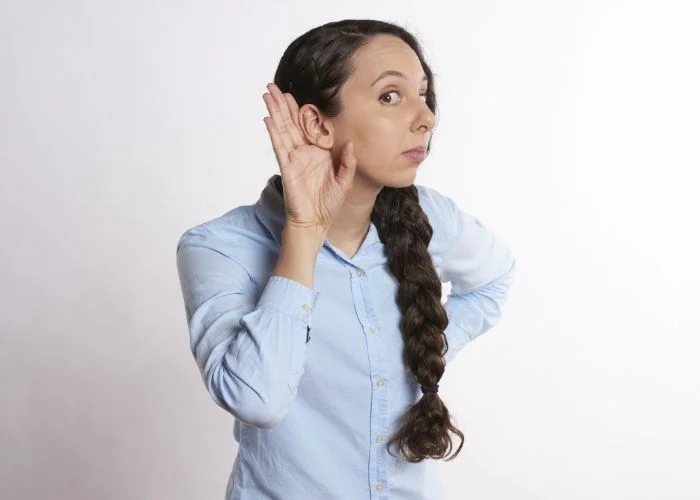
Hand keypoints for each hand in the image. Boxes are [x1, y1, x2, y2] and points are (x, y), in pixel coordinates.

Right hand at [262, 82, 356, 230]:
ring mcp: (294, 158)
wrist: (316, 222)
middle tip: (273, 86)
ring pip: (282, 129)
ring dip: (275, 111)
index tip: (295, 94)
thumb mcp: (345, 181)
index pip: (308, 126)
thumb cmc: (329, 204)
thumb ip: (348, 162)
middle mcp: (304, 152)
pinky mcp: (287, 167)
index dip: (301, 110)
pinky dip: (273, 132)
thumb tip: (351, 143)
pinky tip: (268, 118)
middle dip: (282, 104)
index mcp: (318, 153)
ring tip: (267, 94)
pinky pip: (279, 146)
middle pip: (291, 123)